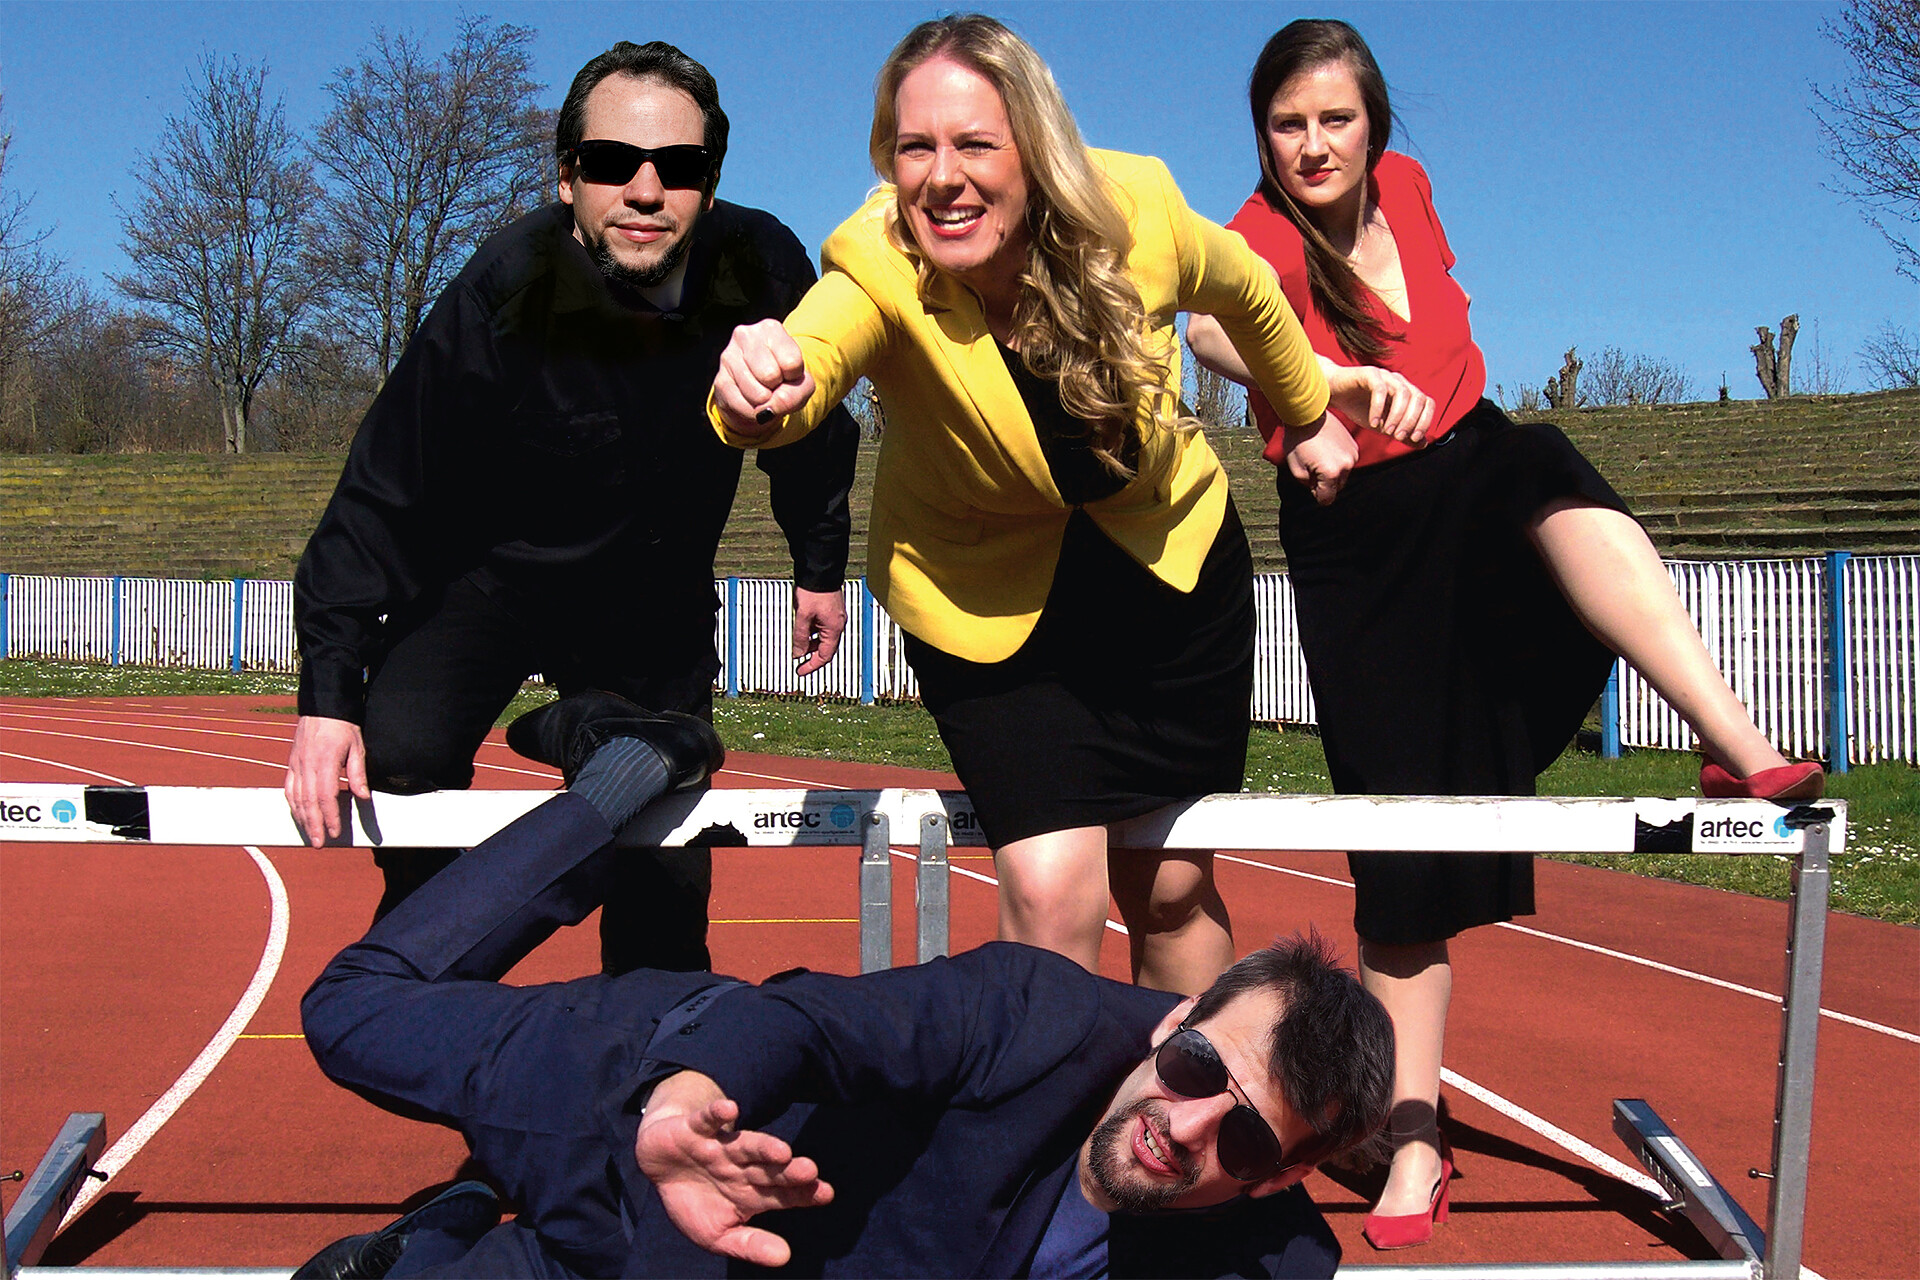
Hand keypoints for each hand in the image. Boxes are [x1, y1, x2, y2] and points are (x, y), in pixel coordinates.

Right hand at [285, 715, 369, 846]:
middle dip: (314, 825)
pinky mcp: (291, 763)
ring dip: (302, 819)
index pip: (325, 796)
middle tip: (320, 844)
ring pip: (296, 798)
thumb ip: (358, 773)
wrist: (323, 706)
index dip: (330, 817)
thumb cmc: (343, 726)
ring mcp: (296, 765)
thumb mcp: (357, 747)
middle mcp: (307, 765)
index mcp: (325, 762)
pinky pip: (288, 788)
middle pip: (308, 802)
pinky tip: (298, 815)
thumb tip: (363, 797)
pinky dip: (292, 804)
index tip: (335, 832)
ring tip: (310, 835)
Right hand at [635, 1070, 833, 1266]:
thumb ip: (749, 1245)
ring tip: (782, 1152)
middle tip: (810, 1171)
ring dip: (763, 1146)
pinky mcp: (695, 1129)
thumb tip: (785, 1257)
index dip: (804, 1193)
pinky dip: (717, 1114)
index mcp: (752, 1191)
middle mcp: (742, 1166)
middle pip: (770, 1168)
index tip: (827, 1193)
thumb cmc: (693, 1202)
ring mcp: (720, 1146)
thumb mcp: (717, 1234)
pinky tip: (731, 1110)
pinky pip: (707, 1120)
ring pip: (746, 1144)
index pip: (783, 1193)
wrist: (659, 1164)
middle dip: (789, 1170)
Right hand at [715, 319, 816, 439]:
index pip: (792, 362)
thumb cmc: (784, 380)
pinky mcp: (719, 380)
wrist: (759, 394)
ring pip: (757, 394)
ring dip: (765, 402)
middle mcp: (746, 336)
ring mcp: (728, 357)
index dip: (794, 376)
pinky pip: (742, 406)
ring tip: (763, 392)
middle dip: (777, 388)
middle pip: (771, 375)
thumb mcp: (802, 384)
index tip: (788, 373)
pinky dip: (753, 411)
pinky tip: (751, 402)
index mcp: (770, 329)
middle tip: (773, 384)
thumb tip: (769, 408)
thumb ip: (797, 392)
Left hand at [792, 587, 845, 677]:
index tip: (801, 671)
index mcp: (834, 629)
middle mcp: (838, 624)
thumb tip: (798, 653)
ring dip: (811, 644)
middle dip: (812, 656)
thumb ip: (800, 637)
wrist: (821, 570)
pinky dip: (813, 633)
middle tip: (799, 662)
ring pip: (824, 638)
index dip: (812, 666)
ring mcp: (835, 617)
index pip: (825, 655)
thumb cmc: (815, 590)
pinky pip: (823, 628)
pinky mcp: (831, 610)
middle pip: (826, 648)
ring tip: (798, 646)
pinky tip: (804, 631)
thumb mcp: (803, 616)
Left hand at [1280, 412, 1359, 505]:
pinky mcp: (1354, 446)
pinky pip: (1347, 462)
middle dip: (1325, 483)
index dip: (1316, 494)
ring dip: (1332, 472)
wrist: (1307, 414)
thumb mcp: (1296, 470)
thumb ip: (1308, 485)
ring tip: (1318, 457)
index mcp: (1331, 473)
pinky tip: (1326, 450)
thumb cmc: (1298, 442)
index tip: (1309, 482)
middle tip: (1311, 468)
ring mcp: (1352, 455)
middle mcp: (1346, 465)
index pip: (1327, 499)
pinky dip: (1338, 461)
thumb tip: (1318, 490)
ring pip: (1343, 475)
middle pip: (1337, 487)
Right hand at [1323, 360, 1433, 444]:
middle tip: (1398, 437)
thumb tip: (1423, 444)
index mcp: (1406, 391)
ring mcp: (1385, 375)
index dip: (1425, 421)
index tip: (1414, 439)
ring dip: (1397, 415)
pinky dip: (1378, 408)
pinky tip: (1373, 422)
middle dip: (1411, 420)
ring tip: (1386, 431)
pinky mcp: (1369, 373)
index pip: (1427, 402)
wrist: (1333, 393)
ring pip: (1402, 393)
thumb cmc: (1358, 406)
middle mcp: (1399, 381)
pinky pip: (1379, 389)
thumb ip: (1403, 434)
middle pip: (1418, 397)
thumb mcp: (1384, 425)